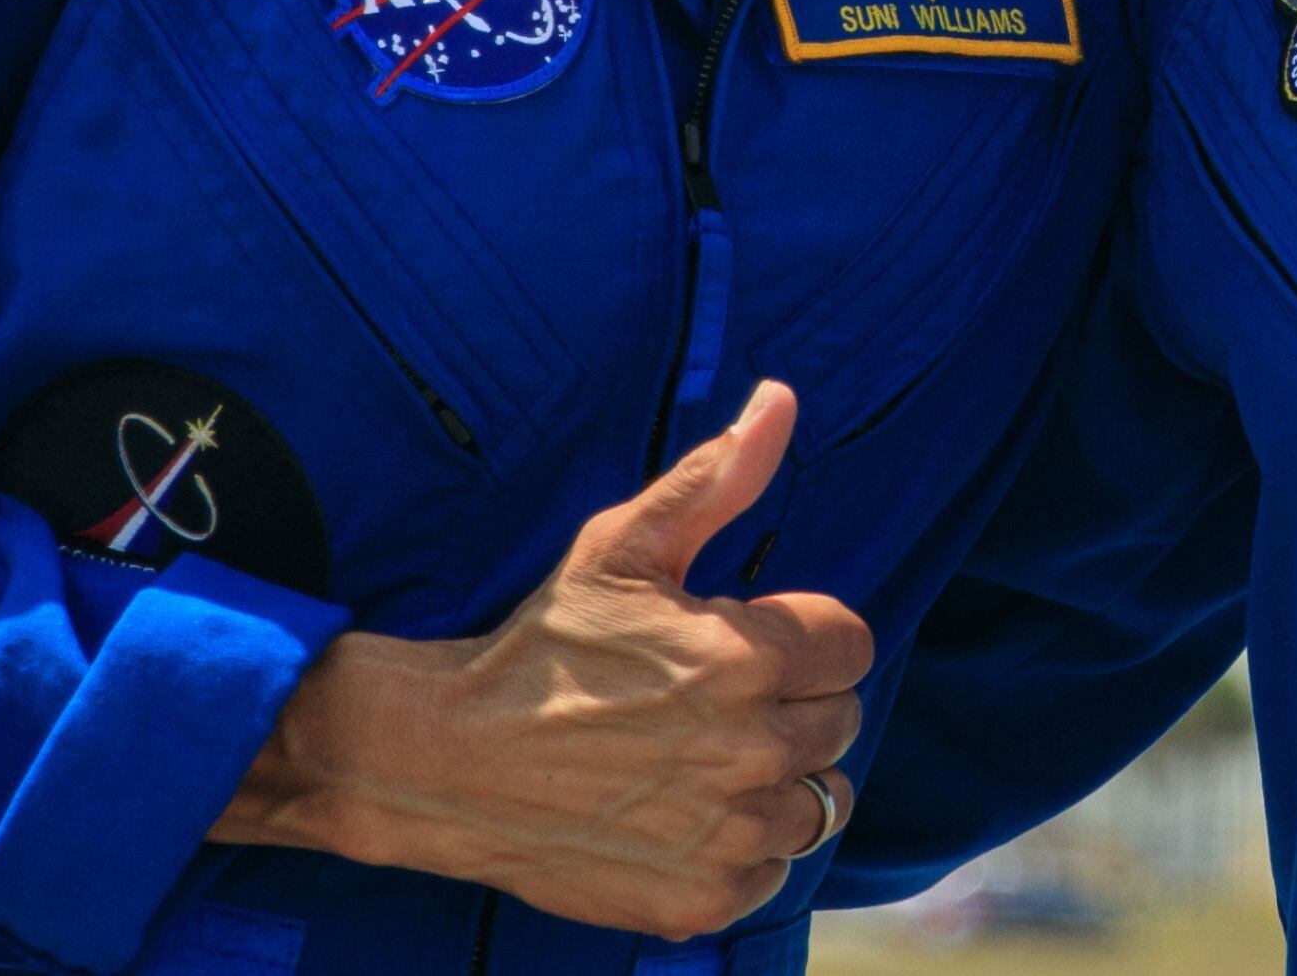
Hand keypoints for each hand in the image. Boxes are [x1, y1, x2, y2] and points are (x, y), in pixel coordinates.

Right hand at [216, 382, 866, 939]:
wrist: (445, 760)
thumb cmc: (542, 644)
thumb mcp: (622, 545)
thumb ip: (717, 479)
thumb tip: (781, 400)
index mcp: (746, 656)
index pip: (851, 646)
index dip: (806, 640)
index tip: (752, 646)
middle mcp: (749, 748)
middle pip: (840, 724)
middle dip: (793, 706)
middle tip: (718, 702)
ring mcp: (726, 830)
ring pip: (818, 805)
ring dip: (778, 782)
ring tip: (709, 759)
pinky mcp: (698, 894)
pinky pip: (771, 874)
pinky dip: (742, 850)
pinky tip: (687, 816)